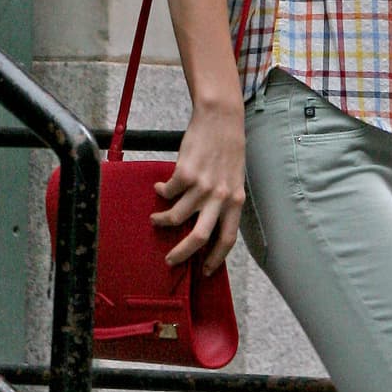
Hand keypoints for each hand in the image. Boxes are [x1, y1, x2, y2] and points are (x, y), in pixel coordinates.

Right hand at [150, 94, 245, 272]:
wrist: (221, 120)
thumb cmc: (228, 149)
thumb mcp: (233, 179)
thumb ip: (223, 200)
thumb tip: (207, 223)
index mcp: (235, 201)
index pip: (228, 238)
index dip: (217, 258)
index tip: (206, 270)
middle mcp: (220, 197)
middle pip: (200, 237)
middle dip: (183, 253)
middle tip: (171, 260)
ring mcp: (202, 186)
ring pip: (176, 217)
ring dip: (162, 221)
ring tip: (156, 220)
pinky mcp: (184, 174)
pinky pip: (167, 193)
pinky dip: (160, 193)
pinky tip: (159, 188)